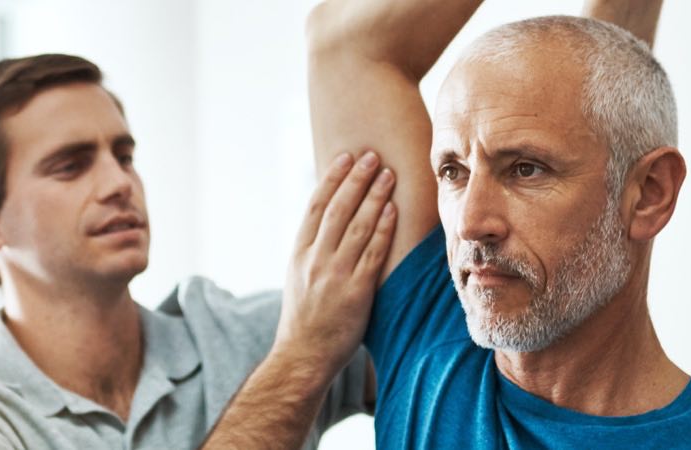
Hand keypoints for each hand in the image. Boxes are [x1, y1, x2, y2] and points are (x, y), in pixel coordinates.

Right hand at [275, 151, 395, 376]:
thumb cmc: (304, 318)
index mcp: (298, 253)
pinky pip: (372, 253)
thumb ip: (313, 250)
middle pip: (337, 209)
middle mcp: (314, 259)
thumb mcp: (298, 277)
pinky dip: (382, 229)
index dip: (332, 179)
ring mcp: (334, 274)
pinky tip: (393, 210)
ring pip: (356, 226)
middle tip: (372, 156)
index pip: (316, 207)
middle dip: (356, 179)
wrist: (303, 355)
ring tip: (388, 174)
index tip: (345, 158)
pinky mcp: (355, 292)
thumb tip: (330, 223)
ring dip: (374, 196)